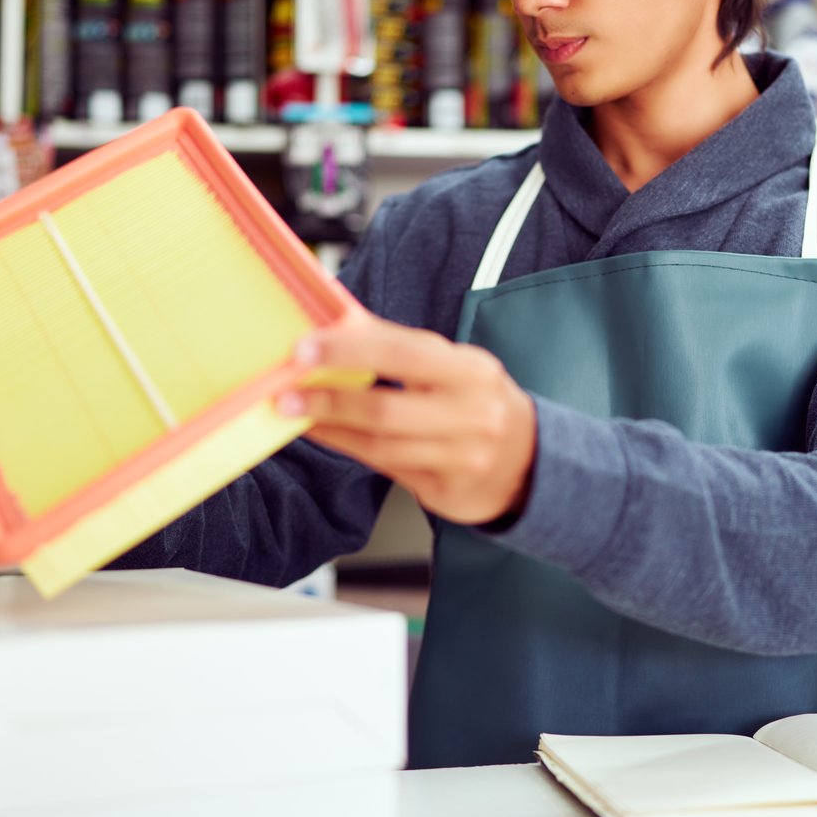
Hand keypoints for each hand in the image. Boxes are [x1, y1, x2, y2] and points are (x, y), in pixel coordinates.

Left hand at [280, 315, 536, 526]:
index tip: (307, 348)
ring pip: (380, 445)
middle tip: (285, 392)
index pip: (403, 354)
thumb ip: (403, 350)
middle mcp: (471, 415)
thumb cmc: (479, 402)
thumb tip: (341, 325)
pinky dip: (347, 448)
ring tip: (294, 412)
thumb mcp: (455, 367)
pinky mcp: (444, 492)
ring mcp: (460, 458)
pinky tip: (326, 434)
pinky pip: (384, 468)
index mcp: (472, 371)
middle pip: (386, 409)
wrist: (530, 463)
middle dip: (329, 400)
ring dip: (330, 428)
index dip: (351, 350)